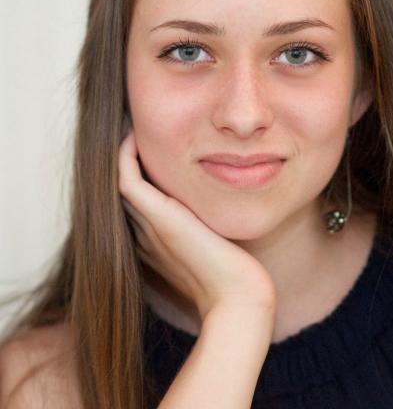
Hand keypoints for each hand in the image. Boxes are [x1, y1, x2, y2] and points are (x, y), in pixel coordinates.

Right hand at [118, 129, 276, 321]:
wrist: (237, 298)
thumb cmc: (234, 276)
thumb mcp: (216, 245)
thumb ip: (208, 228)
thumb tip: (219, 210)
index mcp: (157, 241)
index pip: (139, 202)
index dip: (139, 175)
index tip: (149, 151)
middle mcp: (145, 233)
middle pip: (124, 191)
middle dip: (127, 161)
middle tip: (135, 134)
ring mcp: (148, 226)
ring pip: (118, 183)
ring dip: (122, 155)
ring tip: (132, 130)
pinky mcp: (158, 217)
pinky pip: (127, 179)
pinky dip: (126, 156)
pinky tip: (135, 137)